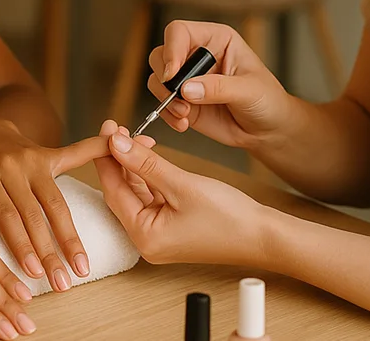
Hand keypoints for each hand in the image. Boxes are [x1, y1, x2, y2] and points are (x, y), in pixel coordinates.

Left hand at [0, 120, 108, 289]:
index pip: (6, 215)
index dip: (22, 244)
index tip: (35, 273)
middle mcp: (11, 165)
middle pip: (35, 214)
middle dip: (50, 252)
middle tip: (62, 283)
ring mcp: (33, 159)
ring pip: (56, 202)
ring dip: (71, 236)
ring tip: (82, 267)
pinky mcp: (48, 155)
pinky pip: (76, 154)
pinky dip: (97, 150)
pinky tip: (116, 150)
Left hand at [92, 119, 269, 267]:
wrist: (263, 237)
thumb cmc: (228, 217)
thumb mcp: (182, 184)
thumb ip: (145, 163)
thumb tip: (115, 144)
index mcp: (144, 236)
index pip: (113, 189)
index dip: (107, 156)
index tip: (106, 129)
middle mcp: (146, 240)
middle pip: (121, 192)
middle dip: (118, 159)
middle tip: (117, 129)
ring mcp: (159, 235)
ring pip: (136, 193)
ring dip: (134, 166)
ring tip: (133, 137)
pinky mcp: (171, 228)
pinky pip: (151, 198)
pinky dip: (148, 177)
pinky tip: (148, 156)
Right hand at [148, 20, 295, 148]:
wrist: (268, 129)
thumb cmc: (267, 100)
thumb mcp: (249, 90)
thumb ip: (219, 88)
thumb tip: (187, 89)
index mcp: (215, 40)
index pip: (180, 32)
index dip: (171, 49)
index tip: (172, 73)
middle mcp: (196, 56)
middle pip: (161, 54)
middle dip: (165, 79)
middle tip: (179, 98)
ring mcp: (188, 79)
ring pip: (157, 79)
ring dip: (165, 98)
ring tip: (184, 113)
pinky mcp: (183, 101)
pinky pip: (161, 103)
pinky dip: (167, 114)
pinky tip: (184, 123)